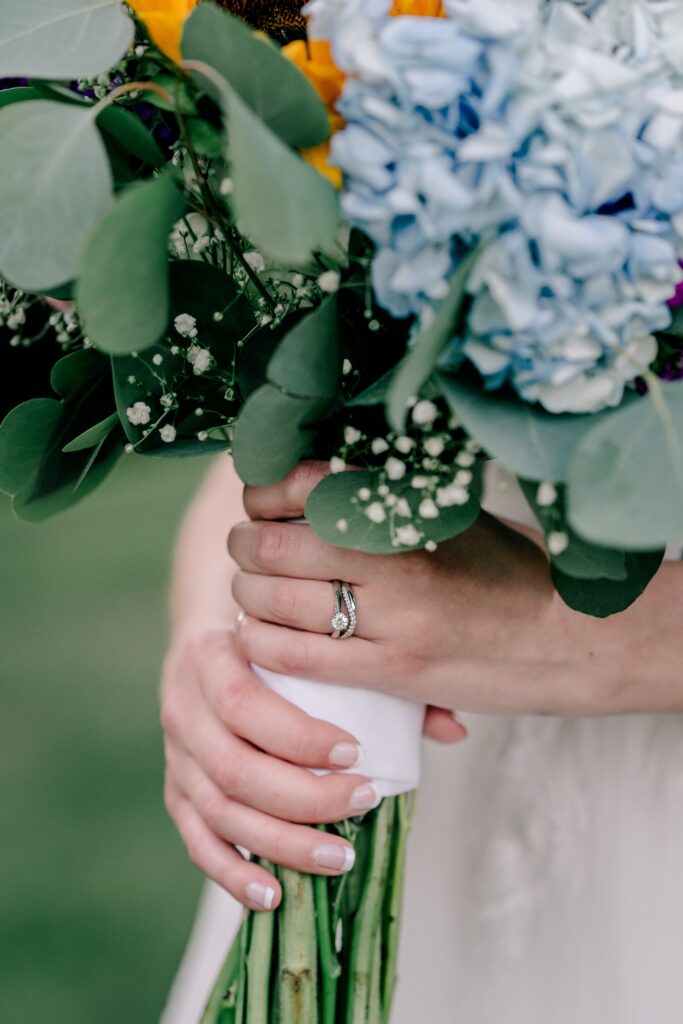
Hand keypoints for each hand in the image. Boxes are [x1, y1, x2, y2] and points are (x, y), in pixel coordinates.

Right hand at [161, 629, 382, 911]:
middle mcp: (183, 707)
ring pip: (220, 812)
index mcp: (211, 656)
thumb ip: (381, 676)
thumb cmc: (278, 646)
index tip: (356, 753)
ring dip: (281, 842)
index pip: (244, 703)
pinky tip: (274, 893)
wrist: (212, 643)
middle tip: (364, 802)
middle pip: (234, 768)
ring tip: (340, 858)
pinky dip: (232, 873)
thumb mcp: (313, 642)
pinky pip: (197, 841)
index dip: (297, 737)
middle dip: (303, 798)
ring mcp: (175, 755)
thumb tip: (454, 731)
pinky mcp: (176, 793)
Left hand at [229, 463, 624, 716]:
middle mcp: (395, 556)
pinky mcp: (391, 669)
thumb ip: (384, 503)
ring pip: (273, 599)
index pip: (301, 484)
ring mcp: (392, 616)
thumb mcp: (451, 515)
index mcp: (408, 507)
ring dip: (247, 594)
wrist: (570, 634)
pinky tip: (264, 635)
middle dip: (244, 546)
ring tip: (255, 592)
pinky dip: (259, 641)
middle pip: (273, 544)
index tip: (261, 504)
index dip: (262, 494)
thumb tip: (306, 487)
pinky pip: (292, 655)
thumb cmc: (508, 568)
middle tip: (249, 550)